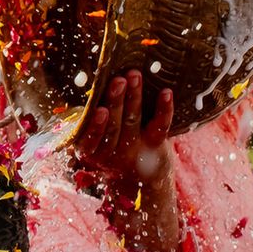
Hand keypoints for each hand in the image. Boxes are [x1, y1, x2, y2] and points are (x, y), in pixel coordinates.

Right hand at [72, 71, 173, 186]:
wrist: (139, 175)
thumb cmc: (108, 145)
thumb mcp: (91, 141)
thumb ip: (86, 121)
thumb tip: (89, 85)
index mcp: (90, 152)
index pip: (91, 141)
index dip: (95, 126)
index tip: (100, 109)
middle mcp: (111, 153)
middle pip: (114, 127)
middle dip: (116, 101)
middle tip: (118, 80)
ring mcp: (134, 149)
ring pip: (133, 121)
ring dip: (134, 97)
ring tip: (134, 76)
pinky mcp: (154, 144)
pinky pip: (159, 126)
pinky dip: (164, 109)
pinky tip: (166, 93)